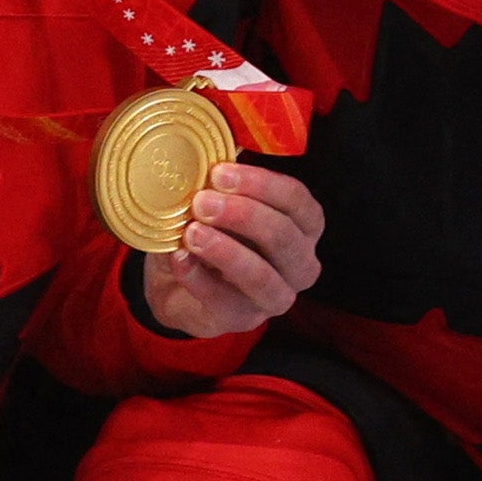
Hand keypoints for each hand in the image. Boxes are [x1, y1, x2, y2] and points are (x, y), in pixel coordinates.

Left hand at [140, 161, 325, 340]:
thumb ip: (219, 187)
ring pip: (262, 276)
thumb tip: (204, 161)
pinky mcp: (243, 320)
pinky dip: (198, 278)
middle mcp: (300, 264)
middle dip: (244, 216)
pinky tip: (178, 257)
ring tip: (192, 232)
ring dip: (226, 251)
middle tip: (202, 201)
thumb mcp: (218, 206)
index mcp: (303, 228)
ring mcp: (275, 297)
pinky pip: (224, 301)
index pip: (298, 203)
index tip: (220, 172)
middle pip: (285, 238)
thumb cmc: (210, 236)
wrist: (178, 287)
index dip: (262, 185)